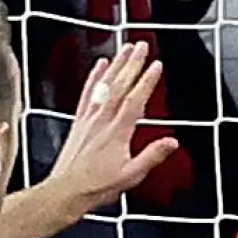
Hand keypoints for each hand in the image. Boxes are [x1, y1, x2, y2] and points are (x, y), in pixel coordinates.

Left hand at [40, 44, 177, 212]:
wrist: (66, 191)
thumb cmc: (96, 187)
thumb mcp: (130, 176)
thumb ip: (152, 157)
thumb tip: (172, 143)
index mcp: (118, 132)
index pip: (135, 100)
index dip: (147, 81)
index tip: (156, 65)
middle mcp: (102, 120)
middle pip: (120, 86)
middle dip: (132, 64)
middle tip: (142, 46)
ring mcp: (89, 119)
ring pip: (104, 85)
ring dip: (116, 65)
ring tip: (125, 48)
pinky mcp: (79, 121)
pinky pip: (87, 93)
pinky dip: (94, 77)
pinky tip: (99, 65)